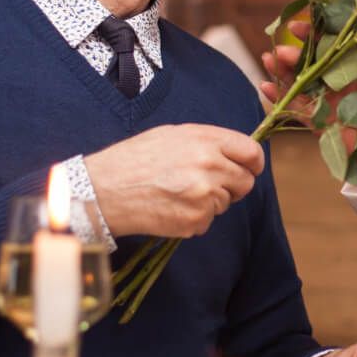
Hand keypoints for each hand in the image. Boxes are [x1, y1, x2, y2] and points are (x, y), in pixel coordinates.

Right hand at [83, 124, 264, 237]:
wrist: (104, 189)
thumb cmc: (134, 159)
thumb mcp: (172, 135)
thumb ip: (208, 142)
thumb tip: (235, 153)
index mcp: (206, 140)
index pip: (251, 152)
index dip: (253, 163)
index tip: (249, 169)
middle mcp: (210, 165)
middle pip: (245, 182)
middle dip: (232, 186)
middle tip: (207, 185)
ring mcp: (204, 195)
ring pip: (226, 203)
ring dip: (210, 202)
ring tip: (177, 193)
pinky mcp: (195, 220)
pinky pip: (208, 221)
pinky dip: (194, 219)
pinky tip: (170, 208)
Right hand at [260, 22, 356, 188]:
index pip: (336, 48)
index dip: (319, 36)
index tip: (302, 28)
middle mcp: (339, 84)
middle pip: (313, 65)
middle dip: (296, 56)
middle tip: (280, 50)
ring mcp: (326, 102)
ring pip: (300, 84)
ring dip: (282, 72)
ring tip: (267, 61)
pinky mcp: (318, 123)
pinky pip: (296, 109)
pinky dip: (280, 99)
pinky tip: (264, 88)